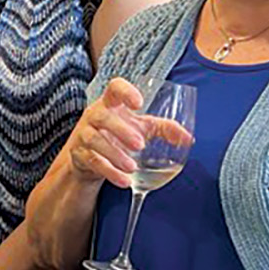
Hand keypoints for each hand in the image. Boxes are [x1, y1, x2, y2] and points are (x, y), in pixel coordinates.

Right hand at [65, 78, 190, 188]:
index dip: (125, 91)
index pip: (114, 88)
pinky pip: (93, 162)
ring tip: (132, 167)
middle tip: (140, 145)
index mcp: (111, 104)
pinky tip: (124, 181)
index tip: (138, 103)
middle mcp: (94, 116)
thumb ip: (165, 129)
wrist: (90, 157)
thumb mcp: (142, 128)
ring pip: (94, 140)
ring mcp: (84, 135)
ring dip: (114, 153)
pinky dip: (109, 172)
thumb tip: (188, 138)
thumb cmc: (118, 134)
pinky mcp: (80, 155)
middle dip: (120, 130)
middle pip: (102, 116)